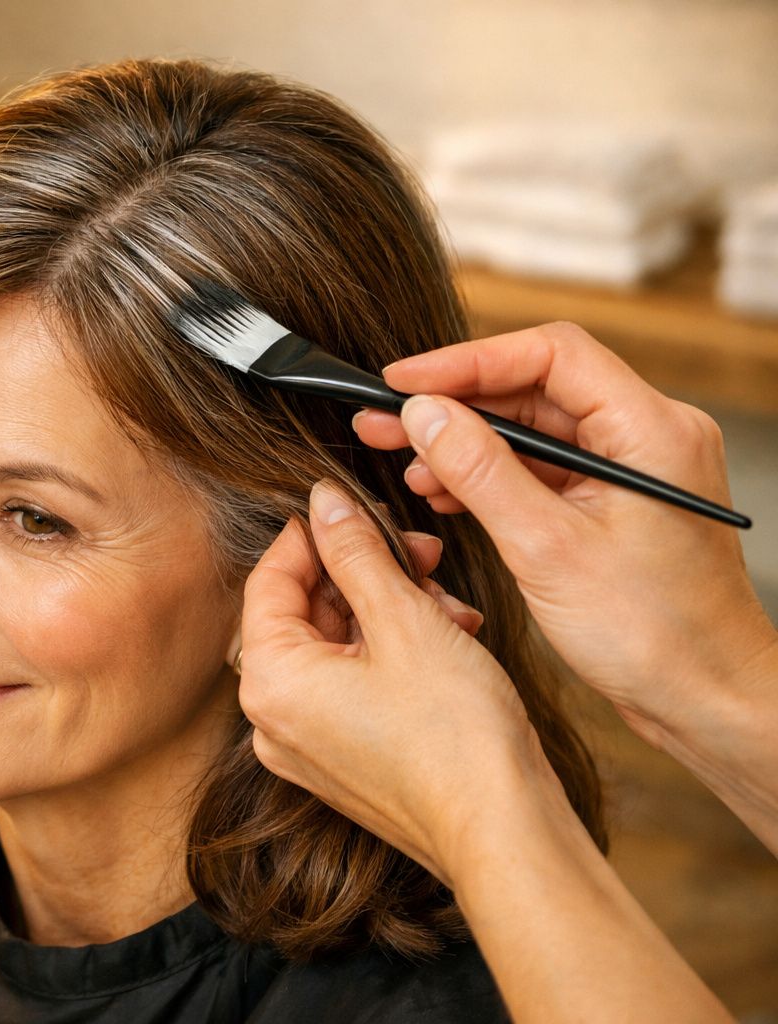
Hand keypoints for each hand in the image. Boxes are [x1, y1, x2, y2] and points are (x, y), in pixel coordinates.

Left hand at [240, 480, 736, 1023]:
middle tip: (420, 551)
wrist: (505, 832)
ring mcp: (308, 747)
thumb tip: (323, 502)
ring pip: (337, 648)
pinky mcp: (345, 762)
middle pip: (304, 614)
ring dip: (391, 611)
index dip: (311, 535)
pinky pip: (354, 687)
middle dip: (364, 574)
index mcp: (269, 682)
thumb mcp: (405, 619)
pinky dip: (396, 654)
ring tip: (449, 603)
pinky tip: (451, 638)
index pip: (268, 581)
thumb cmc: (456, 734)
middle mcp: (273, 721)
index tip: (348, 507)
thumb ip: (357, 553)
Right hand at [353, 322, 776, 745]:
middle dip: (454, 405)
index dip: (467, 361)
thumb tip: (424, 413)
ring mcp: (633, 468)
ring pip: (534, 429)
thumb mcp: (546, 548)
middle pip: (535, 388)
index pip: (550, 354)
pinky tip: (444, 493)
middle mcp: (648, 435)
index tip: (402, 381)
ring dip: (465, 444)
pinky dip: (490, 476)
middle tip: (382, 420)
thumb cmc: (652, 634)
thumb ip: (480, 471)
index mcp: (651, 429)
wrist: (705, 699)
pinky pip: (543, 468)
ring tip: (403, 464)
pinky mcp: (615, 501)